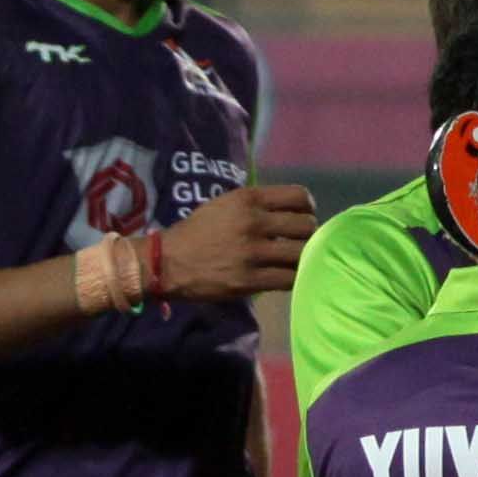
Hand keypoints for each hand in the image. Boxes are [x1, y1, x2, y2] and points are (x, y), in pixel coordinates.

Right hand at [156, 181, 319, 301]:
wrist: (168, 262)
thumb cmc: (197, 231)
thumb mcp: (224, 204)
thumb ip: (255, 204)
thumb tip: (290, 211)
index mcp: (248, 199)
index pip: (299, 196)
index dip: (308, 207)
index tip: (304, 216)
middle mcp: (254, 222)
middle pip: (306, 226)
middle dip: (309, 234)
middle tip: (301, 242)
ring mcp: (253, 252)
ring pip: (302, 253)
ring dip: (305, 258)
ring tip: (299, 261)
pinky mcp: (250, 280)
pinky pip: (289, 279)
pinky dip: (296, 278)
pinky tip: (291, 277)